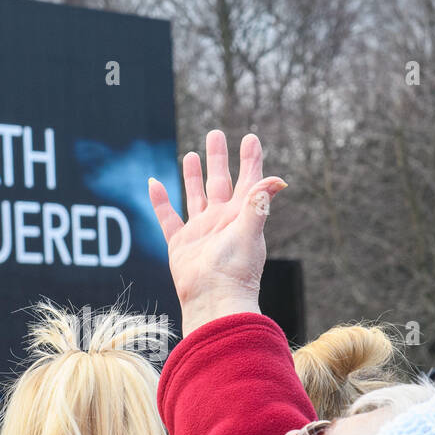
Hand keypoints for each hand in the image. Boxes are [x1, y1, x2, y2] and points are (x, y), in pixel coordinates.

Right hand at [148, 131, 285, 336]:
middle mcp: (221, 221)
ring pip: (195, 196)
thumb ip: (259, 203)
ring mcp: (200, 232)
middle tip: (216, 133)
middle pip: (220, 182)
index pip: (249, 181)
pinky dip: (160, 201)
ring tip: (191, 154)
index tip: (251, 137)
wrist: (213, 300)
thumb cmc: (236, 271)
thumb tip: (279, 179)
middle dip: (218, 158)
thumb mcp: (250, 231)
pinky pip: (168, 217)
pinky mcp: (180, 244)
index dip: (250, 159)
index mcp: (241, 216)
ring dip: (193, 176)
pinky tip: (154, 183)